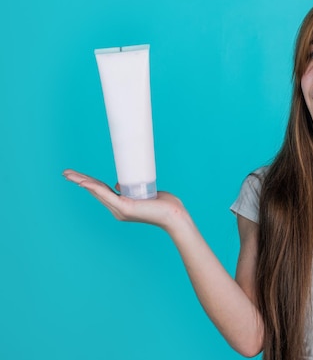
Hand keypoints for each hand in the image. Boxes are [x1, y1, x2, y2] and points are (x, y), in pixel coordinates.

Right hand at [63, 169, 189, 229]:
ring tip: (69, 175)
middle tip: (65, 173)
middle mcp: (117, 209)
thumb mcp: (143, 193)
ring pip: (97, 191)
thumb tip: (118, 183)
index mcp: (120, 205)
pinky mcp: (125, 208)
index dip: (88, 182)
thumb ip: (131, 188)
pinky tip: (84, 182)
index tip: (77, 175)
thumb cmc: (163, 204)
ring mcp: (120, 209)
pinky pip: (106, 195)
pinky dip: (94, 188)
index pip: (101, 191)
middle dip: (79, 180)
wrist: (174, 214)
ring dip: (82, 182)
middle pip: (95, 190)